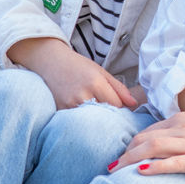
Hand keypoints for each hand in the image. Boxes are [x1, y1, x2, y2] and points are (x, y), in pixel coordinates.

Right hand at [6, 37, 137, 109]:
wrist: (50, 62)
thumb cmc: (78, 66)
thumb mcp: (101, 72)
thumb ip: (119, 88)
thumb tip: (134, 104)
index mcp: (95, 83)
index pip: (117, 106)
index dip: (119, 108)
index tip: (117, 106)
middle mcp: (83, 95)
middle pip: (105, 116)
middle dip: (109, 117)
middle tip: (108, 113)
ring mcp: (70, 105)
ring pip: (92, 121)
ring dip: (96, 120)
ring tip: (95, 112)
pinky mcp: (60, 111)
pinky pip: (78, 121)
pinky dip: (83, 120)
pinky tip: (83, 115)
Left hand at [112, 103, 184, 175]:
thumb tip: (176, 140)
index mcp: (183, 119)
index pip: (148, 132)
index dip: (131, 146)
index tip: (119, 159)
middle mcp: (184, 129)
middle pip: (144, 140)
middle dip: (124, 155)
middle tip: (109, 170)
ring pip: (153, 149)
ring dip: (130, 161)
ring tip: (114, 174)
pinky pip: (175, 162)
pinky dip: (156, 166)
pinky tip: (141, 173)